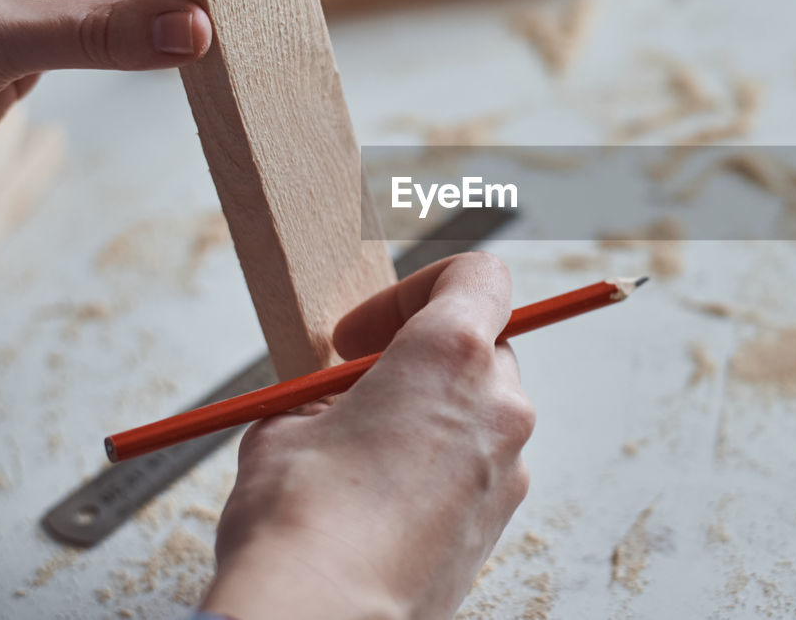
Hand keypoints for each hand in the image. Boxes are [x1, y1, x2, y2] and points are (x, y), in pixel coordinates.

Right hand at [205, 252, 535, 619]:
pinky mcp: (501, 519)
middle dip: (422, 355)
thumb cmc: (300, 519)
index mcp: (449, 355)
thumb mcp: (287, 424)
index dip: (416, 290)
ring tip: (365, 449)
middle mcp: (497, 403)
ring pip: (482, 408)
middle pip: (481, 344)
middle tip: (361, 386)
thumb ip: (329, 394)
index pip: (477, 275)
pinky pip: (479, 464)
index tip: (363, 333)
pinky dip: (443, 463)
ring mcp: (509, 465)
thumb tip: (334, 403)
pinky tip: (384, 498)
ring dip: (433, 411)